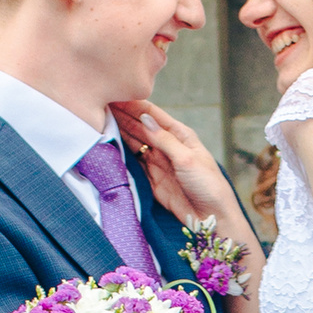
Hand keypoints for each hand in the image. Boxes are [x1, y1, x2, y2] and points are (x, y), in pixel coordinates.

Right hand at [115, 102, 262, 287]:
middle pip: (141, 127)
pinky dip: (122, 154)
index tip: (116, 95)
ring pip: (134, 143)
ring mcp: (158, 162)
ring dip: (120, 132)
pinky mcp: (152, 179)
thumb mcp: (187, 159)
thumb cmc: (208, 185)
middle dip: (123, 115)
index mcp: (181, 135)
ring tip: (100, 120)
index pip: (153, 115)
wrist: (212, 218)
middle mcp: (168, 146)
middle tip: (101, 104)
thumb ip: (164, 140)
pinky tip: (109, 144)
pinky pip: (134, 163)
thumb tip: (144, 118)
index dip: (134, 105)